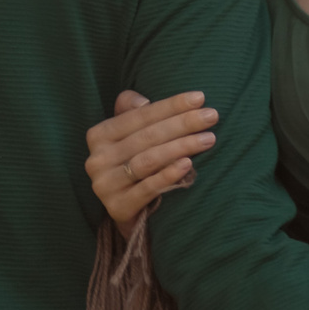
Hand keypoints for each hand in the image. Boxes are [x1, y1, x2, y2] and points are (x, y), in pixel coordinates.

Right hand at [83, 91, 217, 227]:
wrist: (127, 211)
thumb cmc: (133, 163)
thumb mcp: (129, 134)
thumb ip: (131, 111)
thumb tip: (143, 102)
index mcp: (99, 135)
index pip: (140, 115)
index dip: (171, 105)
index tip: (200, 98)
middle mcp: (97, 159)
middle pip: (147, 136)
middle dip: (183, 124)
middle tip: (212, 116)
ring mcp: (105, 185)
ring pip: (148, 160)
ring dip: (182, 146)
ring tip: (209, 139)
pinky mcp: (118, 207)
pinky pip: (148, 188)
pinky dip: (169, 175)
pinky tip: (188, 164)